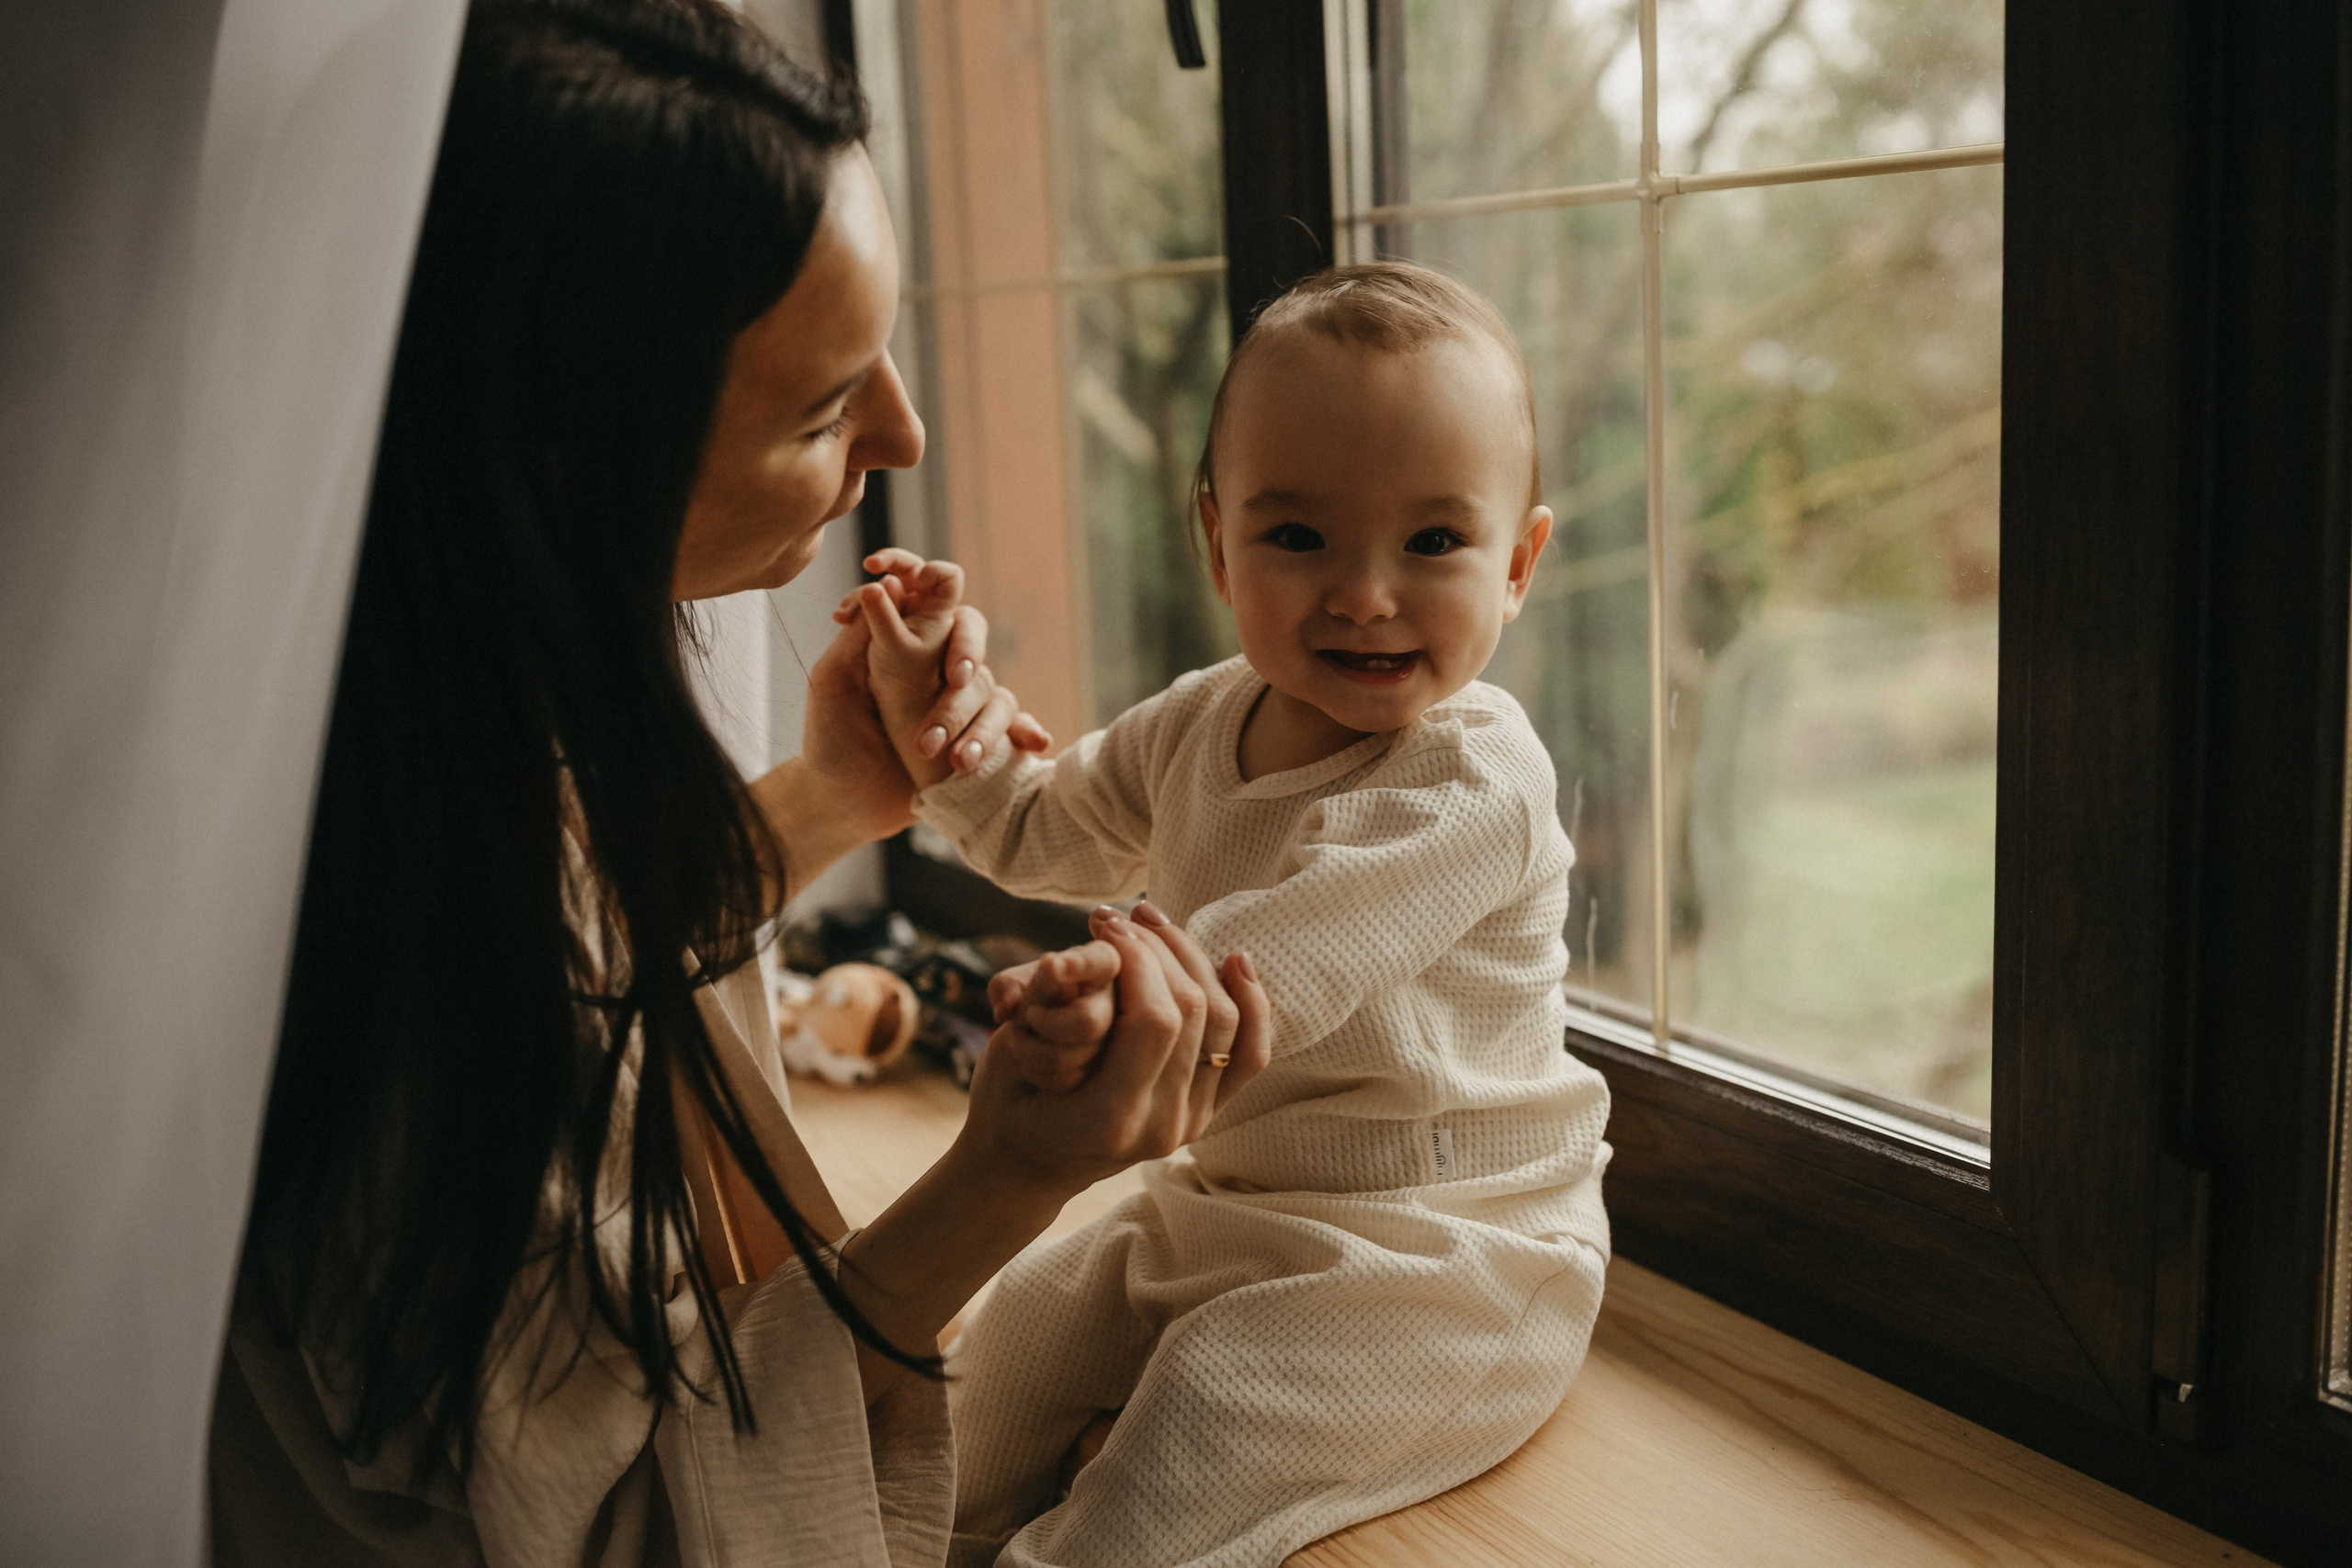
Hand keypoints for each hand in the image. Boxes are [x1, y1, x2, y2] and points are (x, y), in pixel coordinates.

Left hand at [752, 583, 1047, 898]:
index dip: (926, 577)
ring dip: (979, 720)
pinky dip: (1027, 731)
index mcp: (899, 645)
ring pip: (989, 688)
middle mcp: (934, 667)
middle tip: (954, 679)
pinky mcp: (975, 737)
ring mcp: (959, 703)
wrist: (844, 805)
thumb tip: (885, 584)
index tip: (910, 579)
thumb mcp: (834, 681)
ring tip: (958, 758)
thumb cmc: (831, 741)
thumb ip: (860, 634)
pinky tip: (1034, 744)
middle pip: (970, 634)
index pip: (925, 597)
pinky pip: (1013, 726)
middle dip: (966, 651)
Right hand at [956, 904, 1271, 1200]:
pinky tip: (1235, 960)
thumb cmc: (1009, 1101)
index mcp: (1111, 1117)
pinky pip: (1248, 1052)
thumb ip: (1042, 999)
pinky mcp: (1207, 1110)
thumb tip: (1086, 944)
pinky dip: (1251, 1002)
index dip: (1138, 957)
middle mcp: (1162, 1125)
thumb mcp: (1009, 1051)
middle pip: (1196, 1012)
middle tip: (1125, 916)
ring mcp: (1191, 1120)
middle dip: (1162, 947)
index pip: (1156, 1019)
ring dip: (1196, 959)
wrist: (1028, 1164)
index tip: (1105, 924)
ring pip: (1226, 1021)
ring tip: (1156, 925)